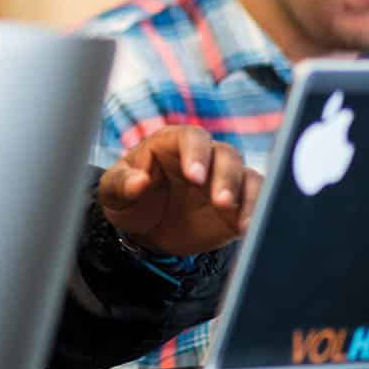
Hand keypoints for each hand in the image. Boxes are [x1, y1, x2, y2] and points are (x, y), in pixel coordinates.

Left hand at [98, 125, 260, 257]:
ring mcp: (223, 179)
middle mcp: (203, 156)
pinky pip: (256, 200)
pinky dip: (256, 211)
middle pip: (225, 154)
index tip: (194, 177)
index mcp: (171, 143)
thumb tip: (138, 181)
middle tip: (220, 201)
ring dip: (245, 194)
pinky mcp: (238, 203)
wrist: (147, 231)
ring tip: (235, 217)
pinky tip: (247, 228)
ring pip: (245, 175)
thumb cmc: (130, 201)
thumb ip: (121, 184)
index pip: (190, 137)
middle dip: (225, 176)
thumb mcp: (112, 193)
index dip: (195, 153)